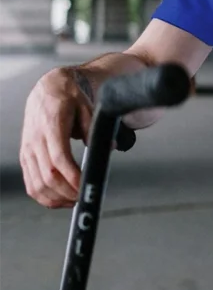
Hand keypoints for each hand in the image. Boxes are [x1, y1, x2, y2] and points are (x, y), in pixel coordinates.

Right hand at [20, 68, 91, 207]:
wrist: (47, 89)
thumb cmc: (68, 97)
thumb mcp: (87, 106)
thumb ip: (94, 129)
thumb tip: (109, 148)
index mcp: (51, 125)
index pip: (59, 159)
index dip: (72, 177)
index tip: (85, 186)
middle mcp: (36, 140)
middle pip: (48, 176)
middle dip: (68, 192)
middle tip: (84, 196)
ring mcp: (28, 150)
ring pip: (36, 184)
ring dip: (56, 198)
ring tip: (74, 200)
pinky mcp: (25, 156)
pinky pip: (30, 183)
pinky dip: (43, 196)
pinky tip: (59, 198)